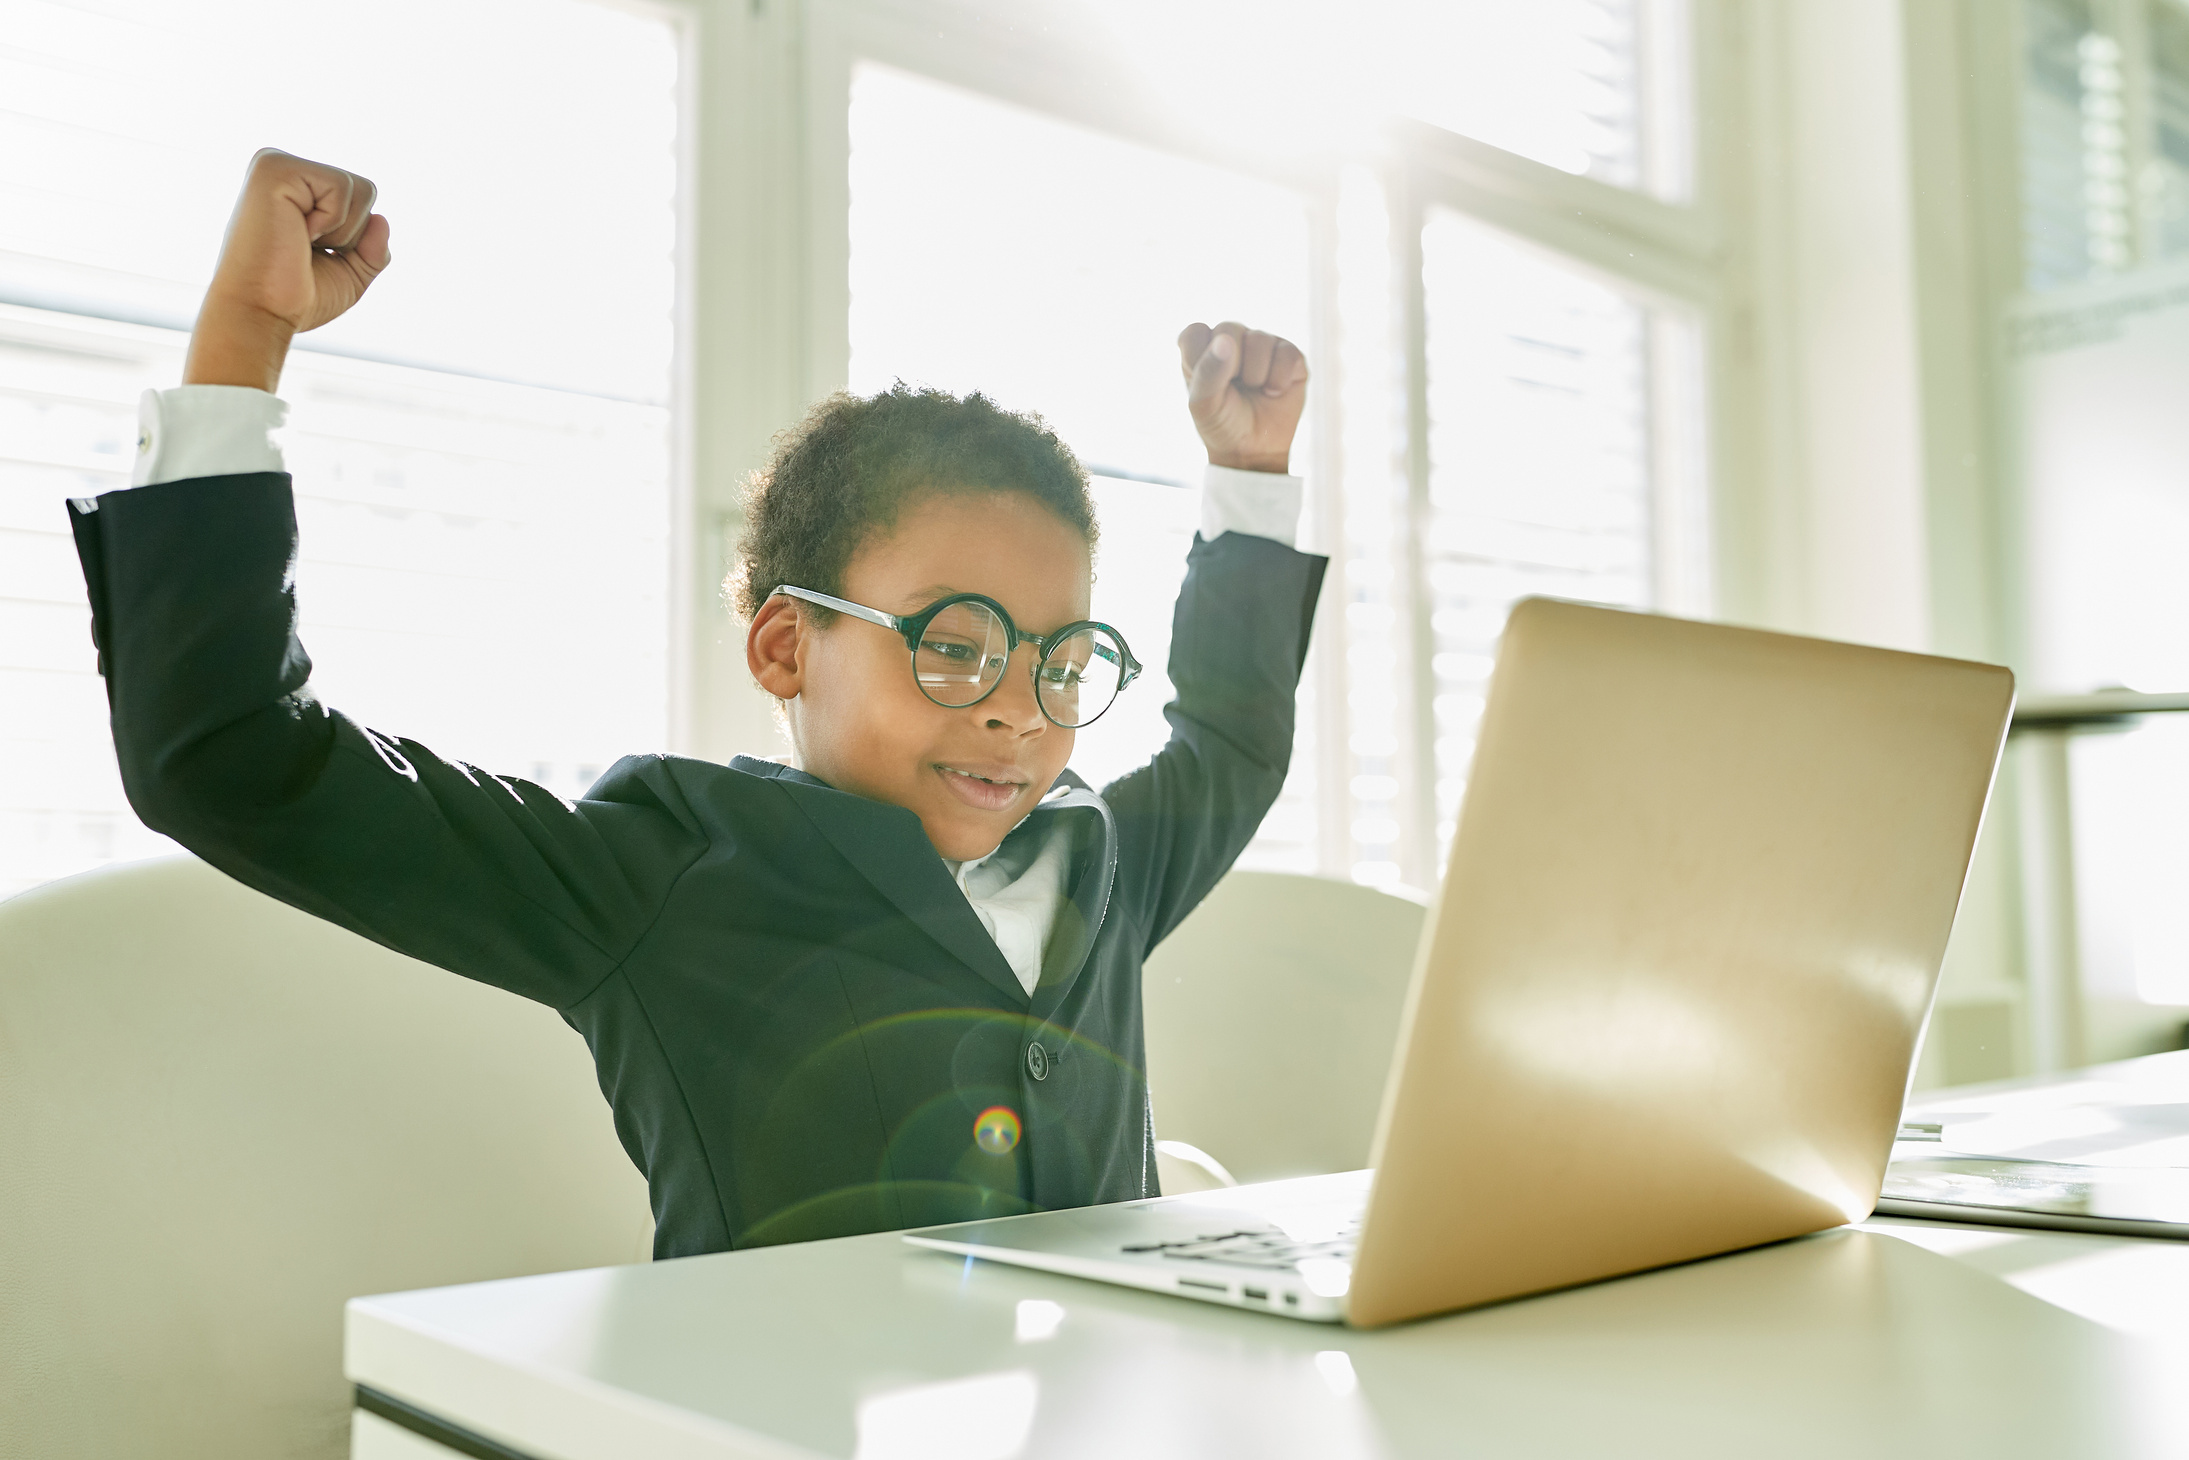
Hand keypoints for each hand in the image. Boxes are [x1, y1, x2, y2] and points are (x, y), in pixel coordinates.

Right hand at [183, 149, 391, 391]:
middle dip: (352, 235)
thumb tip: (381, 218)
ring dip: (342, 231)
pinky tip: (297, 232)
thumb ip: (372, 248)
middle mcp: (282, 168)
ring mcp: (276, 164)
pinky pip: (343, 187)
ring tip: (299, 242)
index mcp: (295, 188)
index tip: (311, 256)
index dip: (355, 240)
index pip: (361, 199)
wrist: (261, 313)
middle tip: (305, 250)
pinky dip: (331, 222)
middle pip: (366, 190)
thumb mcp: (349, 273)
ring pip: (361, 188)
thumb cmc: (296, 297)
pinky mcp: (275, 168)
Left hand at [1177, 321, 1308, 473]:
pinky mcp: (1289, 354)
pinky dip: (1279, 380)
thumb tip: (1225, 340)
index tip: (1209, 387)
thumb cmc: (1222, 424)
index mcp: (1201, 347)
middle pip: (1229, 328)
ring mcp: (1261, 344)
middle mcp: (1230, 338)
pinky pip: (1288, 353)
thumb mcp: (1204, 405)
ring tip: (1255, 391)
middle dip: (1232, 367)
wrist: (1254, 450)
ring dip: (1257, 376)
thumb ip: (1208, 372)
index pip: (1195, 332)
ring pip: (1260, 339)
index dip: (1201, 360)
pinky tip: (1274, 391)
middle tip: (1234, 390)